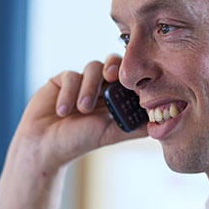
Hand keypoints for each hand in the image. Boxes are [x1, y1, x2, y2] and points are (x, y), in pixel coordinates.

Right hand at [14, 54, 144, 168]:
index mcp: (115, 96)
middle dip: (114, 67)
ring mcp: (81, 81)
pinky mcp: (61, 79)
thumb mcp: (112, 133)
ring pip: (93, 67)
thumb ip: (136, 126)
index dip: (133, 75)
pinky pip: (71, 75)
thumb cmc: (79, 141)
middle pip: (114, 62)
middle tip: (111, 77)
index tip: (133, 84)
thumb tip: (163, 121)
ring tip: (83, 109)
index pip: (129, 76)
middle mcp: (100, 85)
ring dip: (89, 88)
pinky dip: (69, 93)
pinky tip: (63, 111)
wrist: (45, 146)